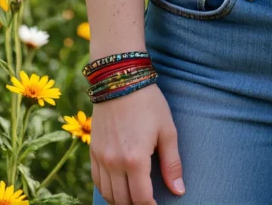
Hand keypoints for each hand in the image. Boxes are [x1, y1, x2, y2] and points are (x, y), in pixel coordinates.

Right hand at [90, 82, 184, 203]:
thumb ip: (172, 163)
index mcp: (135, 160)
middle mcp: (114, 163)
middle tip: (147, 201)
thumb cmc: (148, 102)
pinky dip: (107, 189)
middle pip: (123, 201)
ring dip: (121, 200)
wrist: (120, 78)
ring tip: (134, 197)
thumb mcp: (167, 130)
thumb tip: (179, 190)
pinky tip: (118, 187)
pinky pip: (96, 181)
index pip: (141, 199)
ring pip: (107, 194)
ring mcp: (100, 158)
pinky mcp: (92, 151)